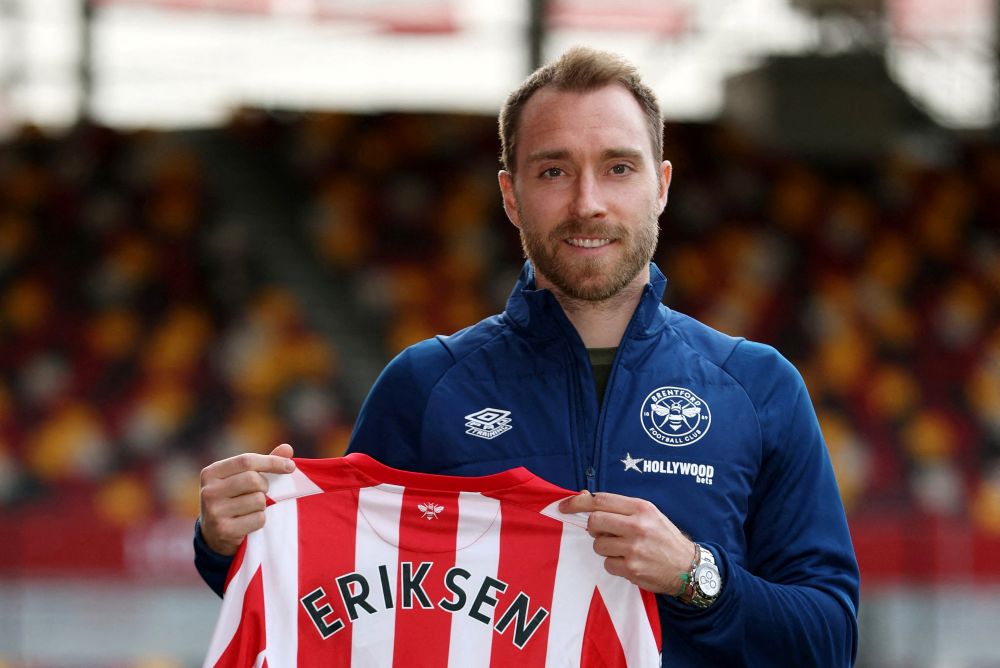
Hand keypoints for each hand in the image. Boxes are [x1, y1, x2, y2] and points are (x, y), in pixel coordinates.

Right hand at [198, 443, 295, 555]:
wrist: (214, 535)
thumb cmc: (233, 499)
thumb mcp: (241, 478)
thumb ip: (263, 464)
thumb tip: (287, 448)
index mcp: (211, 472)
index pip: (246, 460)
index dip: (272, 462)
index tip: (291, 466)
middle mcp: (209, 491)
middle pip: (253, 480)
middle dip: (265, 486)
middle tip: (262, 492)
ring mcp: (214, 511)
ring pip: (258, 500)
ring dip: (262, 505)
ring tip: (251, 509)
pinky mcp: (224, 530)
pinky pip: (259, 519)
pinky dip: (260, 520)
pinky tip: (248, 522)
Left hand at [559, 491, 695, 594]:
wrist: (688, 567)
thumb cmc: (664, 537)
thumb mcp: (648, 514)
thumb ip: (620, 507)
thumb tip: (585, 496)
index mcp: (641, 508)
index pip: (600, 501)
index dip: (577, 502)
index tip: (563, 506)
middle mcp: (637, 526)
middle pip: (594, 522)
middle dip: (594, 528)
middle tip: (606, 533)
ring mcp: (633, 548)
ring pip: (598, 545)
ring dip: (605, 548)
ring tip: (624, 549)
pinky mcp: (632, 569)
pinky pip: (607, 564)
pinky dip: (614, 564)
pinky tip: (630, 562)